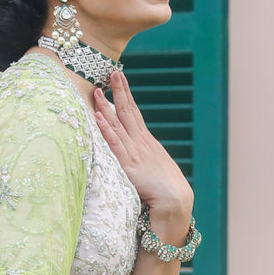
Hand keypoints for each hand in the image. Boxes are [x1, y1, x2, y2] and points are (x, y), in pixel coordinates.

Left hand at [93, 72, 193, 234]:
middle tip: (112, 72)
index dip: (126, 96)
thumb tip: (140, 159)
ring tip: (97, 90)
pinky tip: (99, 116)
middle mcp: (141, 143)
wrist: (175, 202)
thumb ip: (145, 161)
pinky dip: (106, 129)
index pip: (134, 114)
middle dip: (120, 91)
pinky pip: (115, 144)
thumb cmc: (166, 191)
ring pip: (118, 124)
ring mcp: (135, 153)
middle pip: (128, 112)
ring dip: (107, 106)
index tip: (120, 79)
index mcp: (147, 143)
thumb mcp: (155, 171)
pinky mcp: (129, 166)